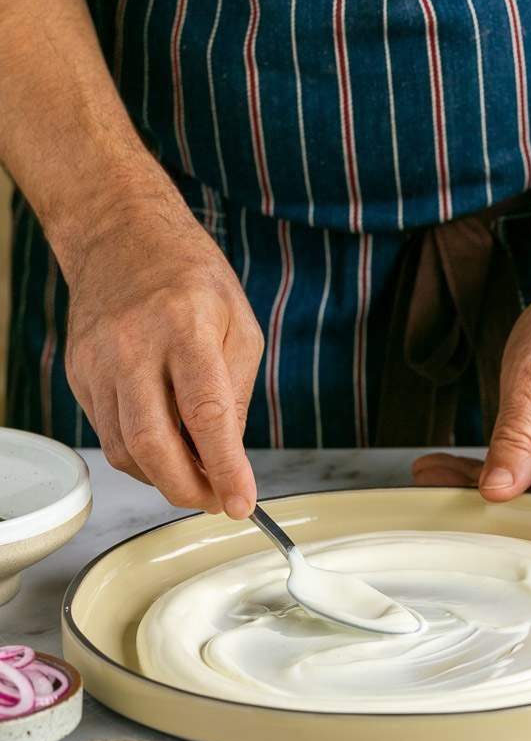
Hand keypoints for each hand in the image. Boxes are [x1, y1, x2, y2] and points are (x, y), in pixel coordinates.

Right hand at [63, 191, 263, 516]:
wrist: (121, 237)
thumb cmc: (191, 279)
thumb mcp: (240, 326)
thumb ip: (237, 395)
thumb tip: (226, 459)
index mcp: (187, 327)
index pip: (206, 414)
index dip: (224, 468)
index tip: (240, 503)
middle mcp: (134, 346)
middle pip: (153, 444)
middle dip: (187, 490)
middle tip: (215, 501)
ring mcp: (98, 362)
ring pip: (125, 450)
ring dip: (164, 478)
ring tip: (196, 475)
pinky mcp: (80, 376)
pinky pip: (109, 436)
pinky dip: (141, 456)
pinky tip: (166, 447)